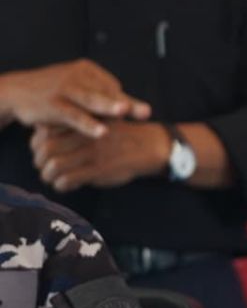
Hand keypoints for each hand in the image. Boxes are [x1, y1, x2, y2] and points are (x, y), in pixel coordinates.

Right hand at [0, 59, 150, 136]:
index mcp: (86, 69)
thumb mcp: (76, 87)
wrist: (15, 91)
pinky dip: (88, 124)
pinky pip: (74, 116)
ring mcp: (64, 89)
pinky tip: (102, 133)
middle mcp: (77, 76)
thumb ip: (100, 95)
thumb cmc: (52, 91)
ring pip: (91, 100)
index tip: (128, 114)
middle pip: (107, 92)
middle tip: (146, 112)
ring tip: (125, 113)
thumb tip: (130, 106)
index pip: (112, 86)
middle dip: (126, 103)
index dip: (121, 102)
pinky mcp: (53, 105)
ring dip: (109, 107)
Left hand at [31, 120, 169, 192]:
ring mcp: (91, 153)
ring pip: (55, 166)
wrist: (149, 145)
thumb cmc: (120, 135)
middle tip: (42, 167)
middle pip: (46, 149)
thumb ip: (75, 127)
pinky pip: (69, 179)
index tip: (39, 151)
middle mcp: (83, 136)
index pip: (45, 132)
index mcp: (82, 122)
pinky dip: (61, 185)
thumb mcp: (98, 121)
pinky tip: (65, 185)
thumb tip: (47, 135)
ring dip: (48, 175)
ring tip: (51, 178)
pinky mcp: (98, 169)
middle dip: (39, 161)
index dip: (36, 144)